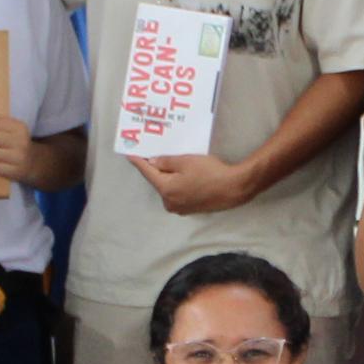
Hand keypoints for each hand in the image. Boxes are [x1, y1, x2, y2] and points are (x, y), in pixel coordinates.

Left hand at [132, 149, 257, 214]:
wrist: (234, 188)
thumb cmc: (210, 172)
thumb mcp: (185, 161)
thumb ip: (166, 162)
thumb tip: (152, 163)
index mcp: (165, 190)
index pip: (147, 173)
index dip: (138, 162)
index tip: (129, 154)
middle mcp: (169, 202)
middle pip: (158, 181)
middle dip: (155, 168)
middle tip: (152, 153)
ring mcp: (180, 208)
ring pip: (168, 188)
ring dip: (168, 177)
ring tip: (170, 163)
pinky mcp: (190, 209)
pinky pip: (178, 193)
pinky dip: (177, 184)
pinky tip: (183, 175)